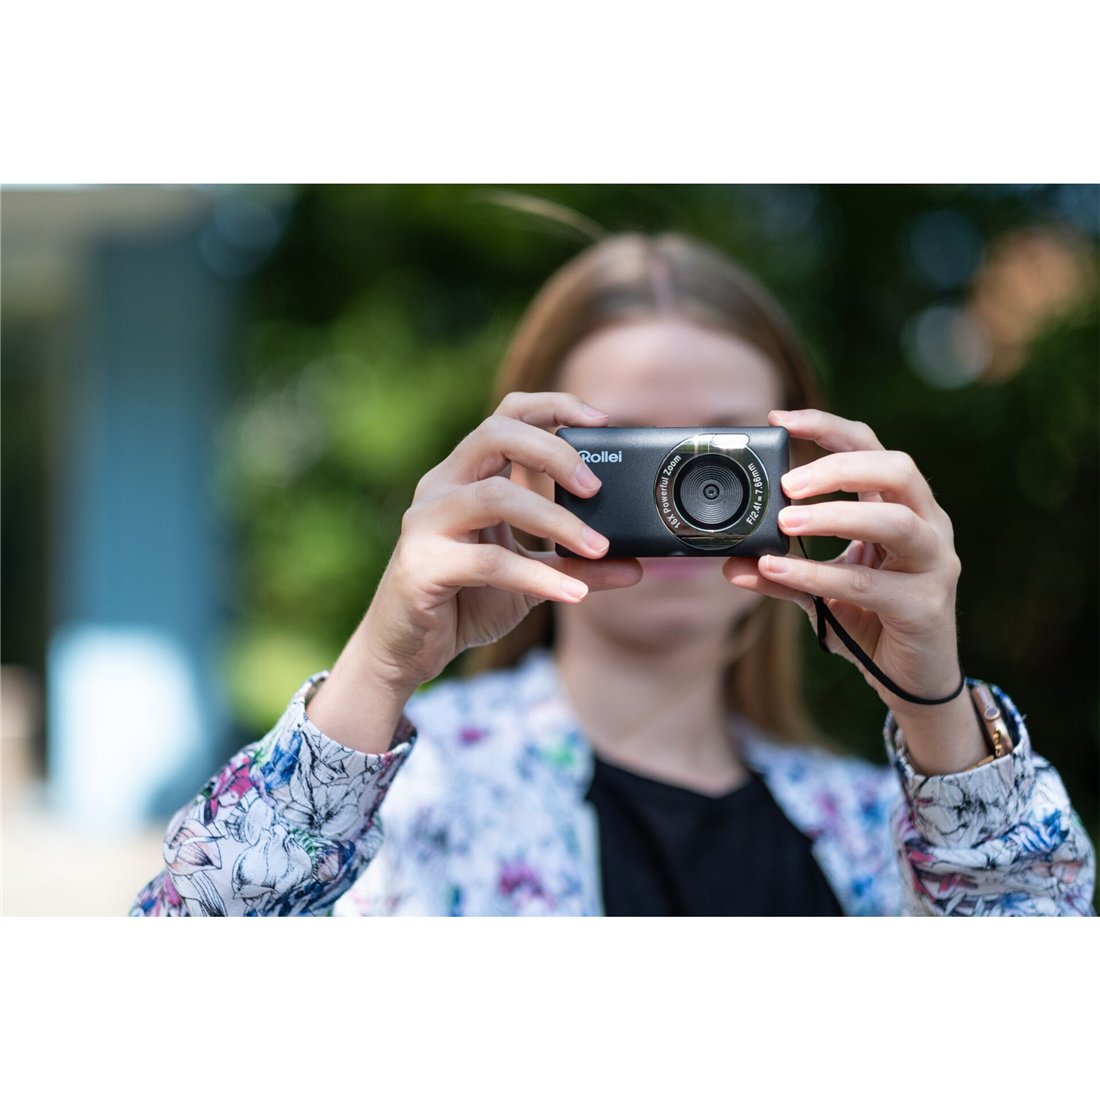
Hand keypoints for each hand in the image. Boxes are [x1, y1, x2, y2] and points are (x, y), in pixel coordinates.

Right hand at [357, 391, 642, 696]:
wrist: (406, 652)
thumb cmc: (462, 601)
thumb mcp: (530, 580)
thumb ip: (575, 565)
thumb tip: (634, 566)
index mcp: (465, 476)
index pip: (506, 415)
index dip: (553, 407)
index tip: (601, 420)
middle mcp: (442, 487)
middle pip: (495, 434)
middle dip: (554, 453)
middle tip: (596, 488)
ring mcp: (427, 523)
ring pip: (494, 495)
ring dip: (556, 520)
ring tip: (598, 547)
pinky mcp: (423, 565)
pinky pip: (487, 562)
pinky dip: (538, 576)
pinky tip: (573, 592)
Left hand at [724, 408, 964, 711]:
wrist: (912, 680)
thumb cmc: (870, 620)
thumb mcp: (819, 588)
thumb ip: (780, 571)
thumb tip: (730, 562)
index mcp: (902, 506)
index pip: (871, 447)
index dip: (828, 426)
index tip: (779, 419)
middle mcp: (927, 525)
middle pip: (897, 470)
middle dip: (839, 467)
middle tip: (787, 484)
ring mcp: (934, 564)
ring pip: (895, 521)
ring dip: (835, 515)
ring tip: (785, 521)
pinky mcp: (924, 606)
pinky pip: (869, 582)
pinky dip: (819, 573)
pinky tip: (779, 570)